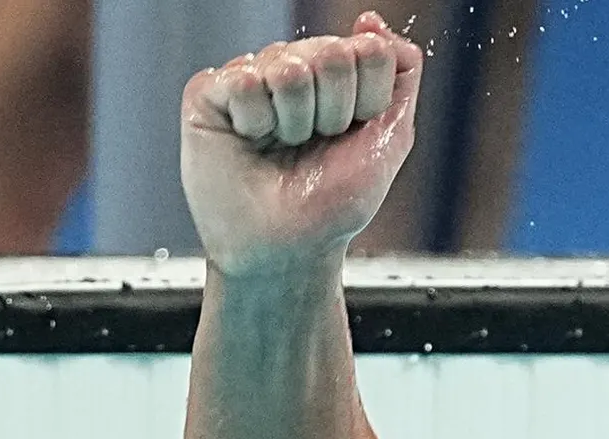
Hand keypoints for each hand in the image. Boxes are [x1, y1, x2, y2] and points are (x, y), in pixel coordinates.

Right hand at [180, 12, 421, 272]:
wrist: (289, 246)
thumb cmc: (334, 202)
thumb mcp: (390, 138)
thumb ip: (398, 75)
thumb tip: (371, 23)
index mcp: (339, 75)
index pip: (371, 50)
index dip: (370, 101)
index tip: (356, 133)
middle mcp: (295, 68)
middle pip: (332, 53)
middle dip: (336, 112)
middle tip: (317, 143)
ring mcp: (252, 76)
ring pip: (289, 67)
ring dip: (296, 122)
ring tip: (283, 145)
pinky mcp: (210, 91)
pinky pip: (244, 80)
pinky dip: (256, 121)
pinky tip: (250, 140)